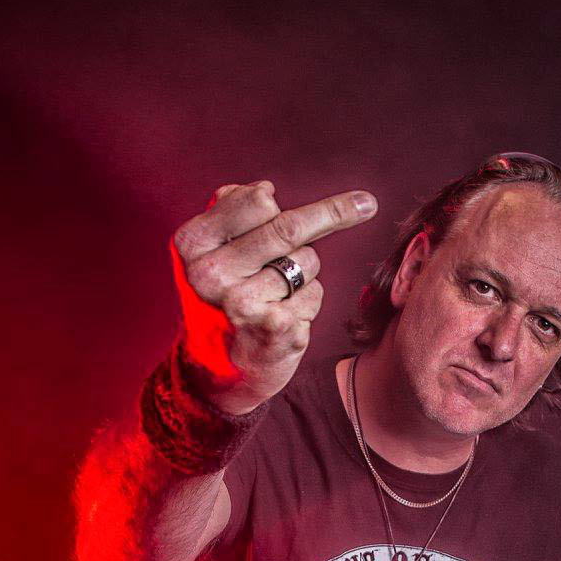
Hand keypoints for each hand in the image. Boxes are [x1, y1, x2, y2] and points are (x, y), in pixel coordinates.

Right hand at [170, 180, 377, 412]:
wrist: (217, 371)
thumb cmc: (221, 299)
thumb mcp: (208, 252)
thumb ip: (230, 213)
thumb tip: (264, 189)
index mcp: (192, 245)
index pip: (256, 201)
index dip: (273, 198)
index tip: (287, 191)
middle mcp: (213, 274)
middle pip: (289, 226)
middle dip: (333, 214)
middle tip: (368, 203)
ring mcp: (243, 304)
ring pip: (307, 261)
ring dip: (304, 272)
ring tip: (276, 294)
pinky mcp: (276, 329)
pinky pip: (315, 293)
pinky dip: (308, 302)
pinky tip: (285, 317)